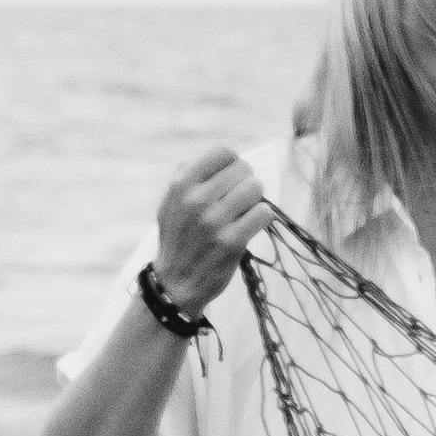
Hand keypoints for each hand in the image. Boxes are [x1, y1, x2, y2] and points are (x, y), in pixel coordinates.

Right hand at [153, 148, 274, 314]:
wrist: (175, 282)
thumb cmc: (179, 237)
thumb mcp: (171, 202)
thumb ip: (189, 175)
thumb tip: (224, 156)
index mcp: (181, 185)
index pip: (223, 152)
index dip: (233, 164)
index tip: (230, 179)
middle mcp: (196, 200)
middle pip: (244, 170)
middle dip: (245, 183)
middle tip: (238, 201)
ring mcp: (214, 221)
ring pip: (256, 188)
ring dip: (255, 200)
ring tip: (244, 212)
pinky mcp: (232, 242)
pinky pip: (264, 213)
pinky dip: (262, 218)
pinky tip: (250, 226)